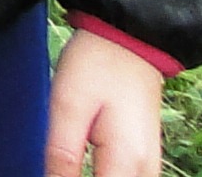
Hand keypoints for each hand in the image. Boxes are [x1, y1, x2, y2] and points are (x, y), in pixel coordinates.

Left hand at [46, 27, 164, 176]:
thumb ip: (62, 154)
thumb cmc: (96, 66)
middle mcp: (146, 172)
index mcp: (126, 163)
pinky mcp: (144, 157)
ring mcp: (149, 165)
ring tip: (65, 164)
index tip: (51, 171)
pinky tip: (82, 168)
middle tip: (57, 164)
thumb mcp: (67, 105)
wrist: (131, 38)